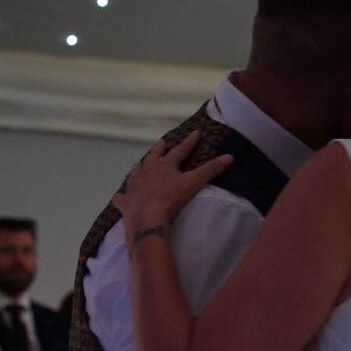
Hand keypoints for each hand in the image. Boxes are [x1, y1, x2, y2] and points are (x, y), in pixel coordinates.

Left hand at [113, 133, 233, 235]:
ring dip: (138, 167)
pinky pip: (122, 197)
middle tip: (162, 142)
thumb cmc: (171, 199)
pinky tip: (121, 196)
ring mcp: (134, 185)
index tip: (196, 133)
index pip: (180, 150)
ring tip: (139, 164)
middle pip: (154, 156)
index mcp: (165, 165)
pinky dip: (122, 196)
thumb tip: (229, 157)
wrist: (147, 217)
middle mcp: (147, 170)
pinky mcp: (126, 201)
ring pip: (135, 172)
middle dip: (160, 148)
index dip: (189, 142)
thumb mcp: (194, 183)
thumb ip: (211, 170)